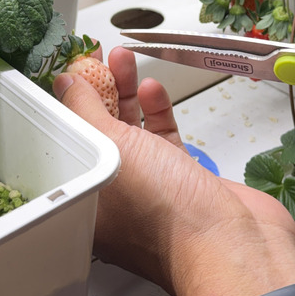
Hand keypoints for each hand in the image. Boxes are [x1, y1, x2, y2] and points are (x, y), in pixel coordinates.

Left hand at [54, 47, 294, 295]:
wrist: (228, 240)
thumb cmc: (162, 213)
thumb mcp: (109, 149)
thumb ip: (84, 111)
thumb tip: (66, 83)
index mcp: (83, 198)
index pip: (67, 138)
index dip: (67, 98)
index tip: (71, 66)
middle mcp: (113, 194)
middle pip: (99, 130)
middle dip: (98, 87)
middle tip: (99, 55)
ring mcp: (149, 186)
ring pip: (132, 130)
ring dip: (127, 91)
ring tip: (124, 58)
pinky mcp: (181, 179)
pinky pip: (162, 138)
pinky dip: (156, 110)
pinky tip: (152, 89)